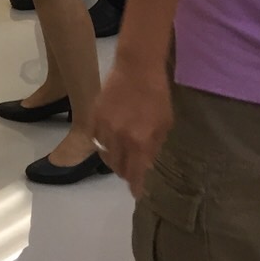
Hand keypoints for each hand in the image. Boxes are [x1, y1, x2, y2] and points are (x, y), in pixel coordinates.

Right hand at [91, 59, 174, 197]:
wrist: (137, 68)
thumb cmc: (157, 96)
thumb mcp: (164, 124)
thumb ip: (154, 146)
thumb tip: (146, 163)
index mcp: (140, 141)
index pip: (134, 172)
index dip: (135, 186)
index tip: (136, 193)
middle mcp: (120, 137)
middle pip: (117, 166)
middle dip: (125, 172)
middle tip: (130, 171)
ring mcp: (104, 126)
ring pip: (104, 154)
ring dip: (112, 160)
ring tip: (119, 158)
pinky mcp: (94, 115)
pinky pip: (95, 138)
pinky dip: (102, 144)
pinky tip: (109, 142)